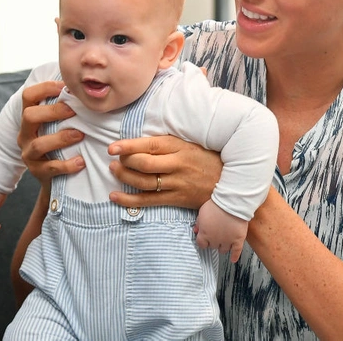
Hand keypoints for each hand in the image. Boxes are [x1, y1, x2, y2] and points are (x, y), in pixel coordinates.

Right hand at [18, 80, 85, 188]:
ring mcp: (29, 153)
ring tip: (80, 135)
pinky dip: (67, 165)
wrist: (54, 178)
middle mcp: (25, 134)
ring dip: (61, 138)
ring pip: (38, 144)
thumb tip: (86, 85)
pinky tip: (81, 161)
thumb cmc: (60, 143)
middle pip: (29, 116)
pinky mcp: (37, 172)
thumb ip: (65, 106)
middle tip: (74, 110)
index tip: (65, 86)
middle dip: (52, 111)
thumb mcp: (57, 124)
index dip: (44, 88)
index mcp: (29, 118)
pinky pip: (50, 168)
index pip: (28, 96)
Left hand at [107, 135, 221, 208]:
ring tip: (113, 171)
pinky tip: (115, 197)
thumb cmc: (206, 159)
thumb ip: (167, 143)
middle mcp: (177, 165)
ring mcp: (177, 184)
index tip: (112, 147)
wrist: (230, 182)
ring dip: (124, 177)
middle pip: (144, 164)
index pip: (149, 145)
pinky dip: (129, 200)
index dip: (128, 146)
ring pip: (143, 182)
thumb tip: (139, 141)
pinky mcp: (176, 199)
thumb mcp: (189, 144)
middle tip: (114, 160)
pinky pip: (148, 201)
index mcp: (179, 147)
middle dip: (124, 162)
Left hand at [195, 200, 247, 262]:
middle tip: (216, 236)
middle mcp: (215, 240)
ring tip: (224, 243)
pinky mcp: (238, 240)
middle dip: (213, 242)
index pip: (201, 244)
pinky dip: (235, 256)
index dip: (203, 242)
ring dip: (222, 247)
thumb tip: (196, 230)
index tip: (205, 240)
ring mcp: (227, 241)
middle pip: (213, 246)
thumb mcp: (202, 212)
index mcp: (205, 234)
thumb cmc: (216, 206)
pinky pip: (236, 251)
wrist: (231, 203)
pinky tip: (233, 259)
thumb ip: (198, 223)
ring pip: (223, 250)